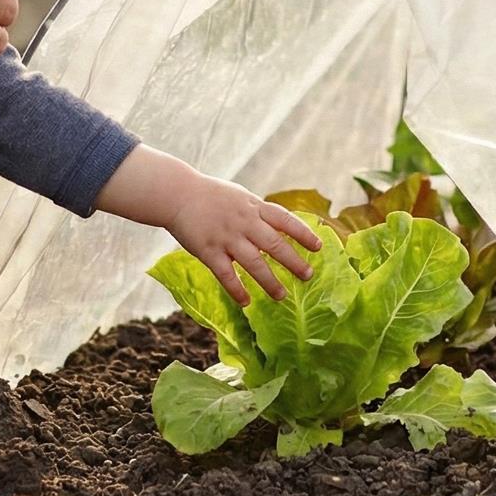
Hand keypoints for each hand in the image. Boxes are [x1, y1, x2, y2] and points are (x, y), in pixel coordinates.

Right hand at [95, 146, 321, 303]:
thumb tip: (279, 227)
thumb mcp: (240, 196)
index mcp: (253, 207)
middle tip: (308, 276)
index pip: (284, 220)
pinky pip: (226, 274)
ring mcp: (226, 237)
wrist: (177, 193)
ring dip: (269, 281)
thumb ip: (257, 212)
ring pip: (253, 263)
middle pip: (274, 244)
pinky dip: (236, 289)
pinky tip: (246, 302)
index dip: (303, 233)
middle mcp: (243, 222)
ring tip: (281, 296)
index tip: (319, 247)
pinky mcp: (208, 251)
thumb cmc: (211, 195)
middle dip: (293, 261)